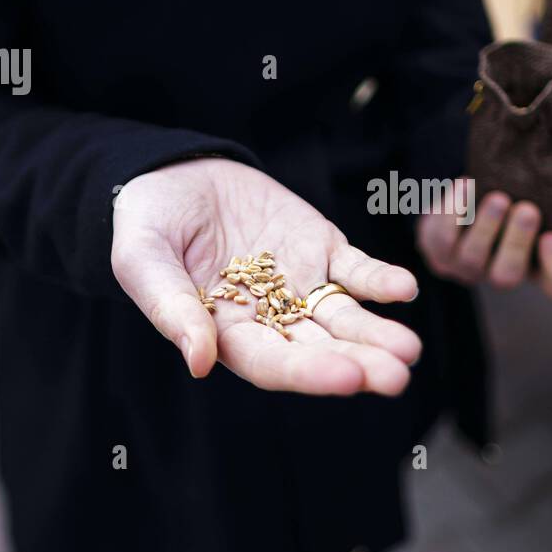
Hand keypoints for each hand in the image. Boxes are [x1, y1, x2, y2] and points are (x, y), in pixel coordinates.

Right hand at [111, 158, 420, 395]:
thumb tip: (199, 362)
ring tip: (409, 350)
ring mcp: (301, 285)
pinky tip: (404, 289)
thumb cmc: (147, 223)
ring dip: (377, 334)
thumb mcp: (141, 258)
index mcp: (227, 333)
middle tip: (395, 377)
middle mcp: (272, 318)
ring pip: (345, 318)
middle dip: (359, 363)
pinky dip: (380, 281)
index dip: (309, 373)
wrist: (174, 174)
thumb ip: (169, 306)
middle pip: (320, 349)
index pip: (273, 363)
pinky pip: (356, 271)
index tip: (347, 378)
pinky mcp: (322, 249)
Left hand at [416, 182, 551, 299]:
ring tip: (497, 197)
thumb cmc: (525, 186)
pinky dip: (451, 212)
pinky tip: (465, 185)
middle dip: (516, 243)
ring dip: (484, 229)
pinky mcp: (439, 252)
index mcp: (540, 266)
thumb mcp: (547, 187)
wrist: (477, 187)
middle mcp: (503, 273)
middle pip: (507, 276)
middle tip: (527, 209)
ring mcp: (468, 267)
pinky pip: (439, 240)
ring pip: (471, 261)